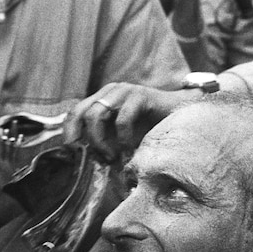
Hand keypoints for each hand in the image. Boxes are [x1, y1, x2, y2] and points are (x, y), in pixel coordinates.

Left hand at [65, 82, 194, 161]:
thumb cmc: (152, 129)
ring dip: (102, 141)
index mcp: (102, 99)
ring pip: (97, 115)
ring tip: (115, 156)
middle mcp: (110, 92)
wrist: (182, 115)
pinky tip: (130, 149)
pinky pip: (122, 119)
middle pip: (82, 113)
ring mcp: (124, 90)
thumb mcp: (122, 136)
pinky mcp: (140, 95)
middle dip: (89, 140)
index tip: (72, 152)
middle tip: (103, 158)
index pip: (75, 112)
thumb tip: (87, 160)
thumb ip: (106, 142)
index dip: (69, 131)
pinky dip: (123, 138)